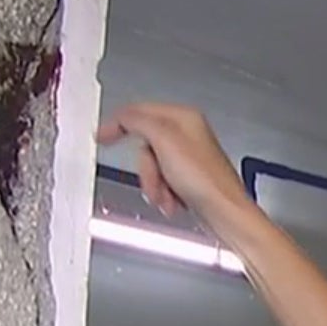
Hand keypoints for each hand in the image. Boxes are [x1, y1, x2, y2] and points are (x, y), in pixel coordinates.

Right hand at [95, 103, 251, 227]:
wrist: (224, 213)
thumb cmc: (205, 181)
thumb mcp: (163, 141)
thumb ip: (138, 122)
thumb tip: (123, 118)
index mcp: (184, 118)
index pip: (141, 112)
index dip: (118, 123)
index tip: (102, 135)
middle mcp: (188, 135)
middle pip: (145, 145)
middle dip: (147, 169)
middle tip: (156, 179)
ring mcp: (189, 158)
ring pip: (153, 167)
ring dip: (155, 185)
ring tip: (169, 195)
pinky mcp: (189, 179)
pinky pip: (163, 183)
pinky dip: (165, 195)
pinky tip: (175, 201)